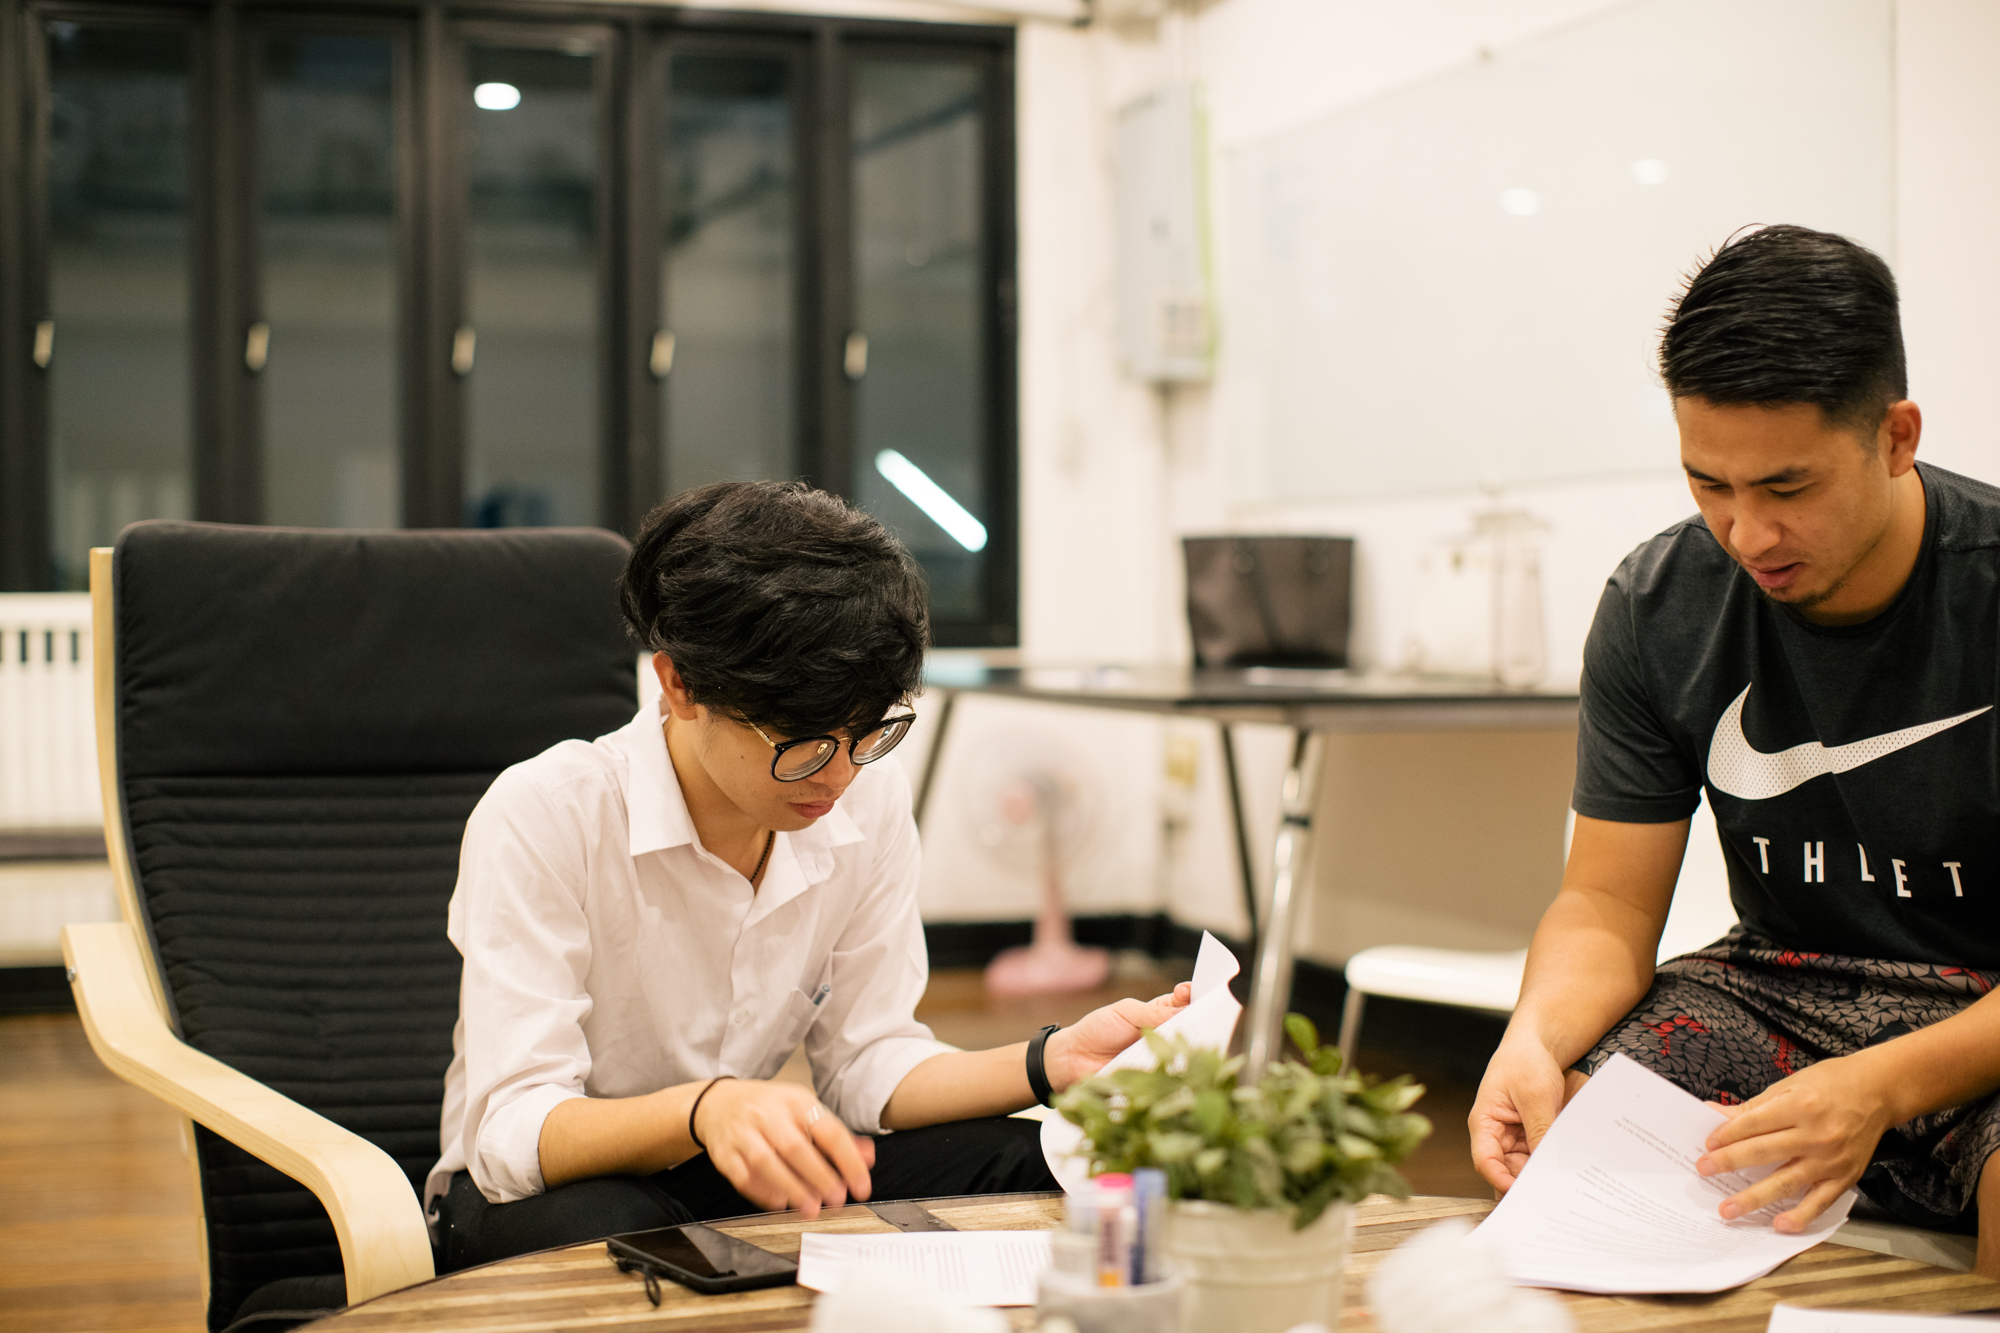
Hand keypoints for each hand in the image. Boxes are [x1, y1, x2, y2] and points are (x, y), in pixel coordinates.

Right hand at [692, 1079, 876, 1217]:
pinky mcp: (724, 1153)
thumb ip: (836, 1134)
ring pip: (767, 1162)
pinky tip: (779, 1202)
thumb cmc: (768, 1109)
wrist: (718, 1103)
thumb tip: (866, 1157)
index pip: (828, 1130)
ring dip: (792, 1188)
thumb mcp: (803, 1109)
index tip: (860, 1186)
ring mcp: (743, 1133)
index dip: (848, 1161)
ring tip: (811, 1208)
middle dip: (819, 1176)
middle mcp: (768, 1114)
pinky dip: (762, 1192)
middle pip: (795, 1147)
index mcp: (795, 1101)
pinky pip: (743, 1176)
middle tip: (837, 1199)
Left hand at [1044, 983, 1193, 1091]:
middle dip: (1199, 1023)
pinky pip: (1171, 1076)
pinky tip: (1179, 1066)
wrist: (1073, 1060)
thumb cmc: (1098, 1029)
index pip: (1186, 1002)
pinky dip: (1176, 1071)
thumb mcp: (1125, 1012)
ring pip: (1185, 1053)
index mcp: (1160, 1013)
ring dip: (1189, 1048)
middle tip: (1200, 1020)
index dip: (1192, 996)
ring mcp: (1162, 1058)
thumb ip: (1153, 1012)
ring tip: (1190, 1042)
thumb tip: (1185, 1009)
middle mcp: (1165, 1035)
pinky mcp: (1156, 1081)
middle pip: (1193, 1028)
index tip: (1189, 993)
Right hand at [1470, 1035, 1583, 1193]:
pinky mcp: (1531, 1136)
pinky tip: (1567, 1170)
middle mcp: (1497, 1135)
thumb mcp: (1535, 1096)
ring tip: (1563, 1186)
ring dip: (1542, 1175)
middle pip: (1507, 1170)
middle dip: (1527, 1183)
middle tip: (1553, 1195)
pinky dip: (1550, 1164)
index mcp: (1485, 1123)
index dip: (1501, 1181)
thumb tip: (1546, 1167)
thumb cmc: (1526, 1062)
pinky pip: (1539, 1158)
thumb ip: (1539, 1132)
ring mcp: (1514, 1138)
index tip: (1525, 1195)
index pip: (1485, 1161)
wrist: (1537, 1044)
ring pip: (1525, 1168)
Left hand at [1697, 1054, 1893, 1232]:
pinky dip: (1800, 1216)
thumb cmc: (1830, 1083)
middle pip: (1764, 1153)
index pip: (1754, 1124)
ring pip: (1787, 1182)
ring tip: (1728, 1209)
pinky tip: (1779, 1224)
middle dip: (1730, 1163)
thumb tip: (1714, 1114)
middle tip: (1703, 1171)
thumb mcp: (1789, 1084)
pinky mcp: (1846, 1177)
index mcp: (1800, 1106)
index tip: (1707, 1145)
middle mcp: (1816, 1135)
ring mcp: (1832, 1159)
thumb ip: (1753, 1106)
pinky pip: (1820, 1202)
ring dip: (1754, 1198)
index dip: (1727, 1135)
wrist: (1878, 1091)